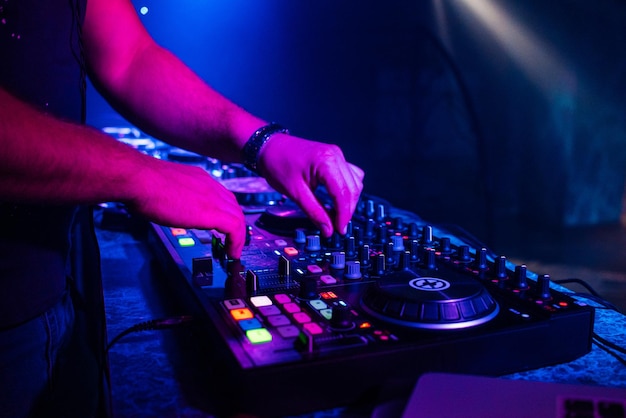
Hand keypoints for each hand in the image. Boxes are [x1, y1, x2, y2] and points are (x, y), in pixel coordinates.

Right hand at [129, 159, 245, 257]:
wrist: (138, 178)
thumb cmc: (141, 182)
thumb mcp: (164, 187)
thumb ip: (174, 195)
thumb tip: (169, 206)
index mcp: (199, 178)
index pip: (222, 196)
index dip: (226, 212)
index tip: (223, 226)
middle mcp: (209, 185)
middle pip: (234, 206)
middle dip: (237, 224)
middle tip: (233, 240)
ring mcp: (212, 197)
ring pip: (238, 217)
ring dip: (238, 236)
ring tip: (233, 250)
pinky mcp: (210, 212)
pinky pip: (234, 228)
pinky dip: (236, 241)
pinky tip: (231, 253)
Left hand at [258, 134, 363, 236]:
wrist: (269, 147)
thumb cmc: (278, 165)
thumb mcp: (295, 193)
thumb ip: (314, 212)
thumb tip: (328, 230)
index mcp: (326, 161)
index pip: (343, 193)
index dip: (344, 215)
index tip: (340, 230)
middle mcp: (336, 155)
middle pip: (352, 189)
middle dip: (347, 210)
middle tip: (337, 227)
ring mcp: (337, 155)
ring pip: (354, 183)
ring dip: (348, 201)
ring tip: (336, 215)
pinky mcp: (335, 157)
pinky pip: (350, 175)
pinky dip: (347, 189)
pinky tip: (337, 200)